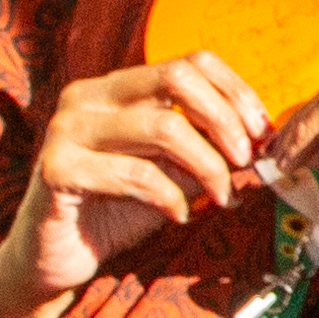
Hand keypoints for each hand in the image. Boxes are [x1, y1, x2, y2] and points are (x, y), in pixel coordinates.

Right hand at [0, 53, 268, 317]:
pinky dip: (171, 197)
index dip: (237, 93)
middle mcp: (87, 97)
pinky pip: (136, 174)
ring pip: (164, 127)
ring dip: (209, 166)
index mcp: (117, 88)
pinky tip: (179, 215)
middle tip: (247, 160)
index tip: (262, 134)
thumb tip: (263, 139)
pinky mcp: (56, 169)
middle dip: (226, 120)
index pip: (192, 61)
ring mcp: (66, 129)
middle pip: (177, 78)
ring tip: (222, 196)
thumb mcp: (175, 171)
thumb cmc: (117, 208)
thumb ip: (209, 149)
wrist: (55, 255)